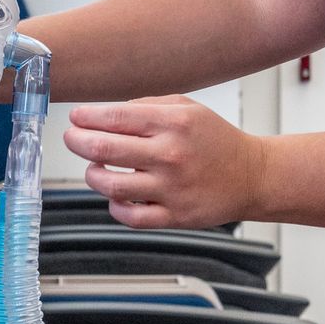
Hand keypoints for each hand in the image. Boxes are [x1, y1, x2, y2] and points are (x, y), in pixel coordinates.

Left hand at [63, 96, 268, 229]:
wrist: (252, 176)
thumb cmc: (215, 139)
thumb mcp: (186, 107)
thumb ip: (145, 106)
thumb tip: (103, 114)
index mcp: (174, 123)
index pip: (115, 117)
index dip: (86, 117)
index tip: (75, 118)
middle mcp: (171, 155)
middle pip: (104, 149)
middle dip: (78, 141)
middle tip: (72, 138)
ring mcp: (172, 189)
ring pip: (112, 186)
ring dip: (93, 174)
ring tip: (94, 167)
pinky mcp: (175, 216)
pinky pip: (131, 217)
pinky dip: (115, 206)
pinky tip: (116, 195)